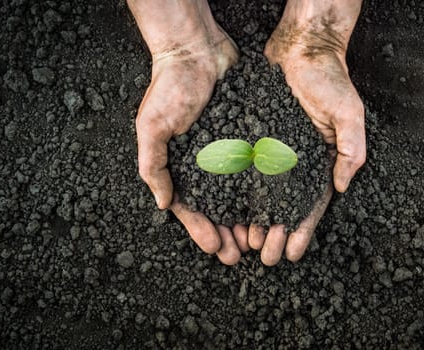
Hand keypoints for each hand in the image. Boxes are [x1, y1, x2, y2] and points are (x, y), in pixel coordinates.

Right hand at [129, 0, 243, 263]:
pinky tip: (272, 207)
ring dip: (246, 219)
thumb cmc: (169, 88)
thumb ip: (154, 166)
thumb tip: (163, 204)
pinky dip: (262, 191)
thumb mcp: (151, 128)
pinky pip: (256, 170)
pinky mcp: (247, 140)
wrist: (197, 52)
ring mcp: (227, 154)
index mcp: (180, 167)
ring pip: (239, 196)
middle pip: (217, 208)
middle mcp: (205, 165)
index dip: (201, 230)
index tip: (216, 248)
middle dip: (227, 233)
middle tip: (240, 254)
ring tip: (258, 240)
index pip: (190, 208)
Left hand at [252, 0, 364, 264]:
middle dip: (275, 234)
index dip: (302, 231)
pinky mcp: (253, 139)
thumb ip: (350, 150)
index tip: (292, 254)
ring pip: (260, 195)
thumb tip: (341, 186)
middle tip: (264, 257)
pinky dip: (237, 192)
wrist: (301, 50)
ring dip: (254, 221)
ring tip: (244, 242)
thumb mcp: (349, 115)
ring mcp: (272, 153)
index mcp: (318, 163)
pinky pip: (243, 170)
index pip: (311, 205)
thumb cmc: (330, 80)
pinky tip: (228, 210)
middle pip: (282, 207)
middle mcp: (294, 163)